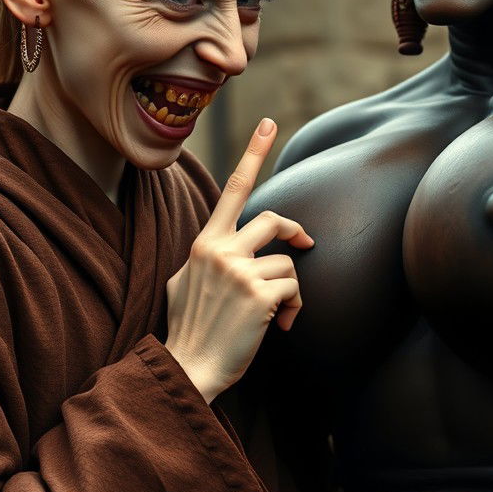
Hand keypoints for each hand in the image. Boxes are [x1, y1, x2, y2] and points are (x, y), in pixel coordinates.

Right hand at [165, 118, 313, 402]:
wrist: (188, 368)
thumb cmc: (189, 328)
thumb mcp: (185, 281)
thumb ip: (208, 256)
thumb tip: (227, 246)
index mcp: (204, 242)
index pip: (233, 190)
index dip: (253, 153)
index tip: (269, 123)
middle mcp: (221, 250)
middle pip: (275, 219)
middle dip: (294, 232)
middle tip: (306, 241)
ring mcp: (240, 271)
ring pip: (288, 261)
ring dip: (289, 289)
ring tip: (274, 314)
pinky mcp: (259, 294)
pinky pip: (294, 288)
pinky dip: (293, 308)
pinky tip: (277, 326)